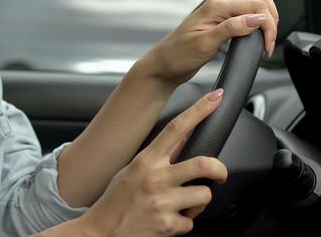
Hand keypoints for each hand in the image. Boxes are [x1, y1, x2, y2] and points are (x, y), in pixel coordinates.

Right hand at [78, 90, 227, 236]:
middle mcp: (156, 178)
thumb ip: (157, 157)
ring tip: (181, 205)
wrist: (102, 232)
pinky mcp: (168, 225)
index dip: (199, 110)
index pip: (177, 128)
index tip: (215, 98)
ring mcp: (163, 202)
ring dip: (197, 203)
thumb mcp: (132, 171)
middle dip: (219, 170)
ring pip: (204, 195)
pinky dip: (183, 223)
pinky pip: (192, 221)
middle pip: (204, 163)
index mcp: (146, 160)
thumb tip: (181, 140)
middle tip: (218, 174)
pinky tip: (168, 221)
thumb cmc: (115, 201)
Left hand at [142, 0, 278, 85]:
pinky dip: (254, 8)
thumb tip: (257, 19)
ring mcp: (218, 8)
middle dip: (271, 12)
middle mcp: (217, 3)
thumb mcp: (205, 44)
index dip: (268, 25)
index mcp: (214, 6)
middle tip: (270, 37)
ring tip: (267, 29)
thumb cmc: (178, 55)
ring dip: (264, 6)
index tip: (268, 46)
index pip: (255, 5)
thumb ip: (231, 28)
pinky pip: (241, 1)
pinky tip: (255, 23)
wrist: (164, 65)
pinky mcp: (219, 16)